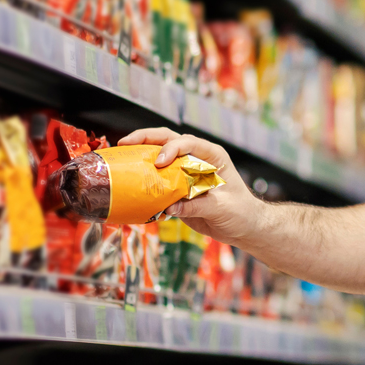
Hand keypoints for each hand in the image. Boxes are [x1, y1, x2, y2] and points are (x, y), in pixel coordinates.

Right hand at [115, 128, 261, 244]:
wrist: (243, 227)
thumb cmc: (240, 211)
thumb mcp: (222, 208)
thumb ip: (197, 205)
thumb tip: (169, 207)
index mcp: (212, 155)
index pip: (188, 143)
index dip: (172, 148)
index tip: (159, 162)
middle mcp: (197, 158)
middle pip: (168, 140)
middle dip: (146, 138)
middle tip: (125, 143)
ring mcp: (184, 172)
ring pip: (159, 155)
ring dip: (140, 153)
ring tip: (120, 155)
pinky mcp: (177, 187)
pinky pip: (157, 179)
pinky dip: (143, 177)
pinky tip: (127, 179)